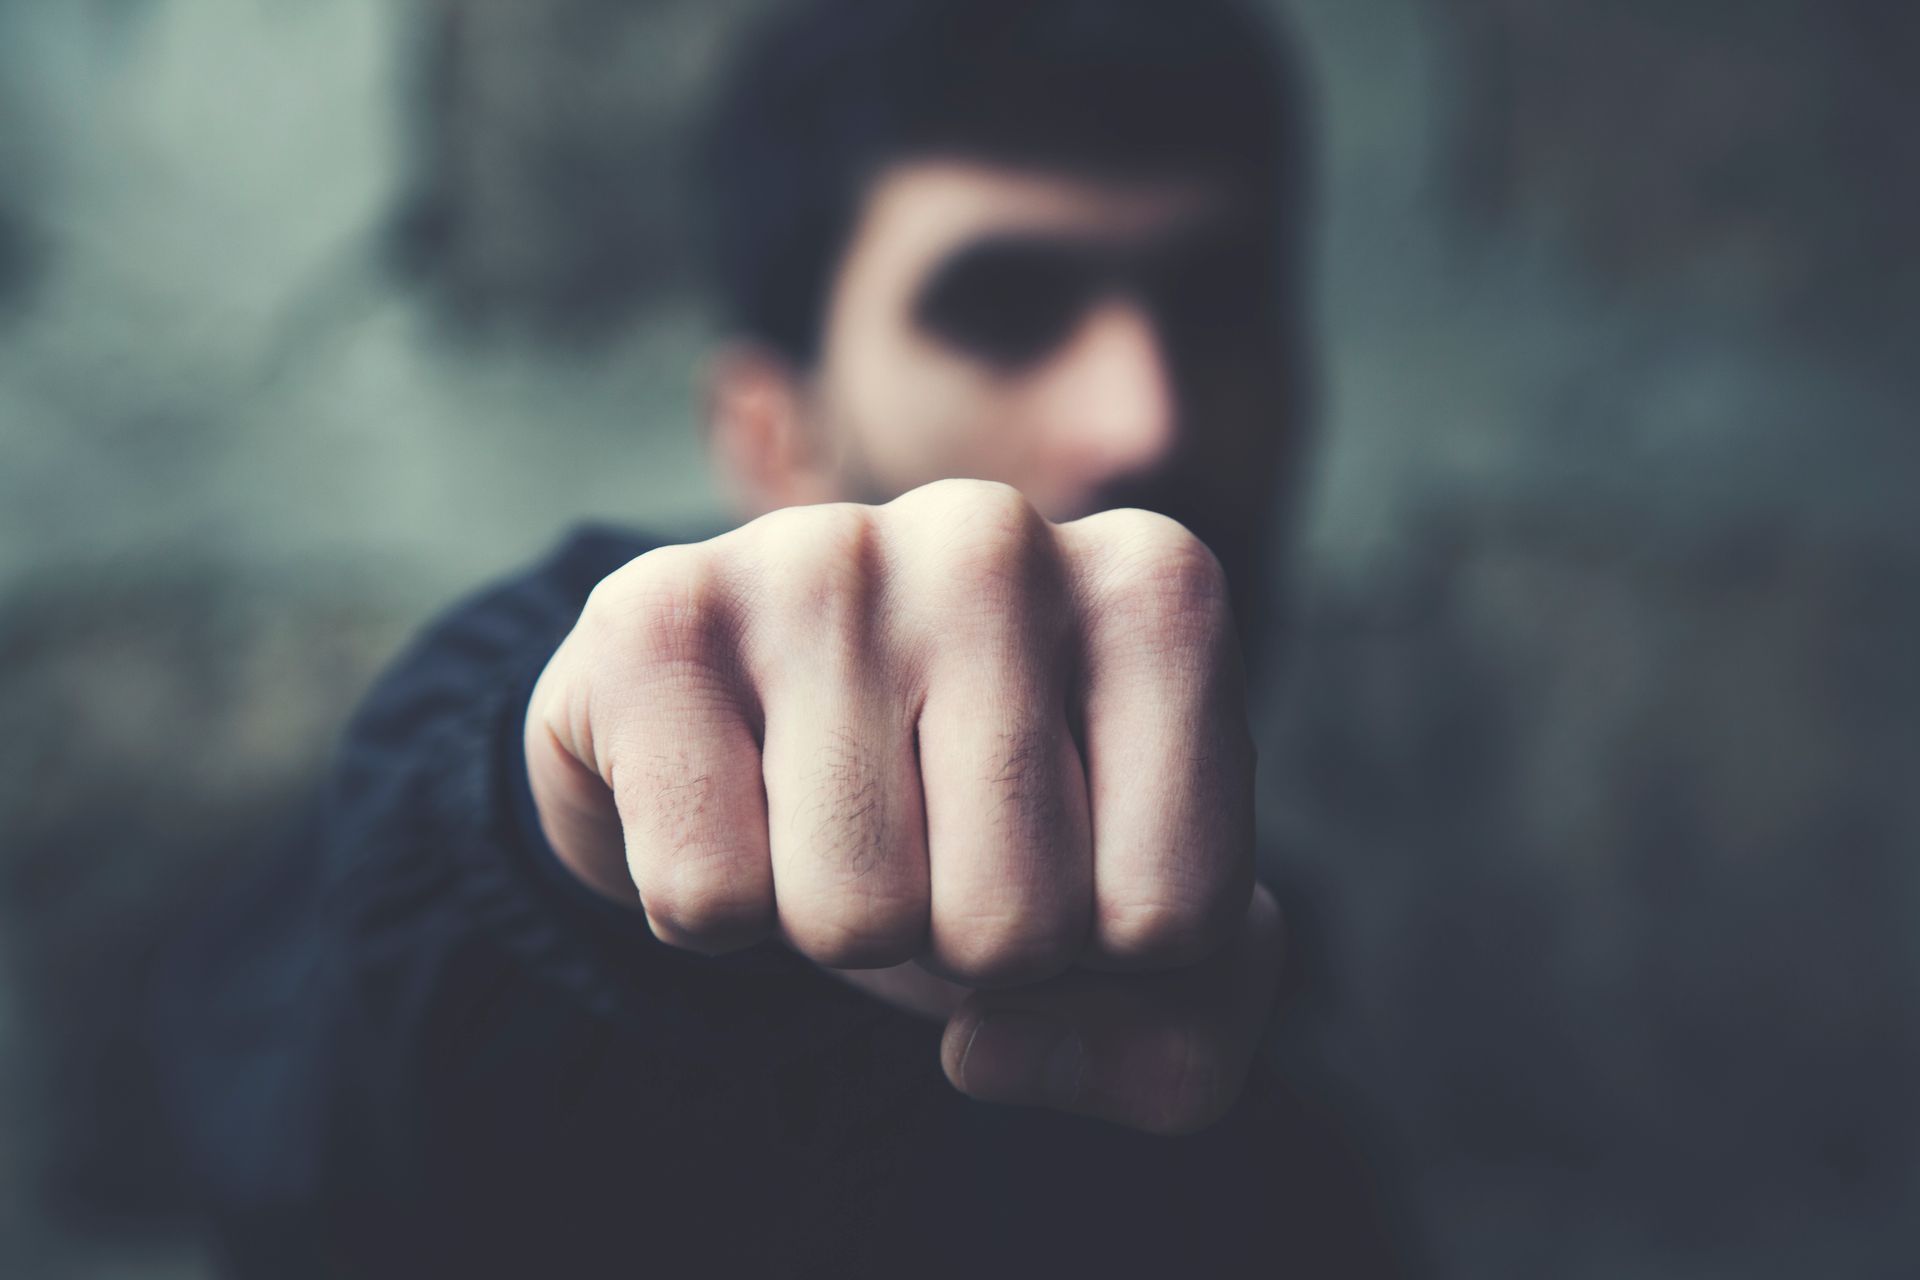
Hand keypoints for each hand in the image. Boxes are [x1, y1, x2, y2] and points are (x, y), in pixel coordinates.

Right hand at [526, 479, 1282, 1133]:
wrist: (763, 735)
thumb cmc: (981, 826)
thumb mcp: (1136, 944)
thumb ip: (1177, 1049)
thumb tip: (982, 1049)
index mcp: (1154, 588)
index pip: (1174, 917)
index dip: (1104, 959)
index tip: (1059, 861)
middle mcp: (996, 536)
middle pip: (1016, 927)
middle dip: (964, 946)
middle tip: (928, 848)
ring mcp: (819, 555)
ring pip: (856, 917)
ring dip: (837, 927)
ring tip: (831, 821)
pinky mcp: (654, 610)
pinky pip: (707, 894)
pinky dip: (713, 911)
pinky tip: (728, 800)